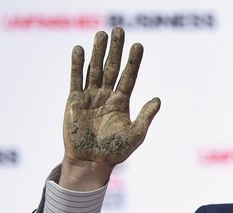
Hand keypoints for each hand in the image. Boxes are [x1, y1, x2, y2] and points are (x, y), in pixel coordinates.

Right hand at [61, 27, 160, 190]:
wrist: (91, 162)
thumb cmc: (115, 151)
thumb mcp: (136, 134)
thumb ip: (145, 116)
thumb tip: (158, 100)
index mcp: (121, 102)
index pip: (129, 76)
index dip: (133, 61)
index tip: (138, 45)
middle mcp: (106, 95)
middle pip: (111, 67)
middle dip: (115, 49)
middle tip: (119, 30)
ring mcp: (90, 97)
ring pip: (94, 69)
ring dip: (97, 52)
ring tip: (101, 34)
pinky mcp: (74, 101)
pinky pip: (76, 79)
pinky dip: (77, 65)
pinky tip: (80, 50)